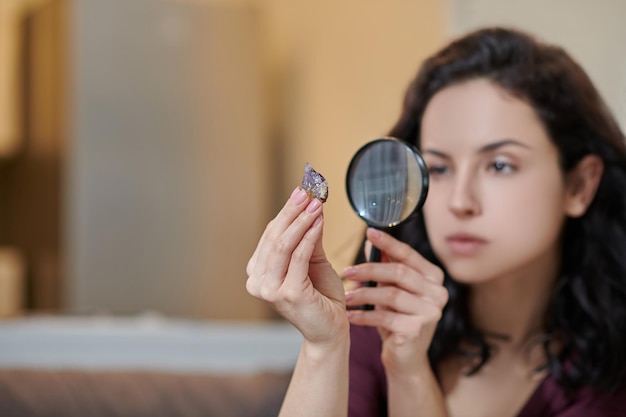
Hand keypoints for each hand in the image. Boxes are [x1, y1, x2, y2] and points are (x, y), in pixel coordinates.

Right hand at [246, 187, 347, 343]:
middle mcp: (257, 282)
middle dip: (292, 212)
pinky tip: (319, 222)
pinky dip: (309, 236)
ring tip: (316, 204)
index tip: (302, 192)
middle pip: (274, 237)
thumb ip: (308, 238)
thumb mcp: (312, 261)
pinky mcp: (288, 294)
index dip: (286, 212)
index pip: (270, 235)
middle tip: (308, 192)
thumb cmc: (321, 297)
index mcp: (258, 273)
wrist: (330, 330)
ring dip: (301, 221)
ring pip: (283, 245)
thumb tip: (310, 206)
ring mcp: (270, 290)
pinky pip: (298, 257)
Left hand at [343, 228, 447, 375]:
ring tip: (345, 297)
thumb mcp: (391, 289)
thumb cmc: (398, 319)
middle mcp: (438, 292)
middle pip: (398, 273)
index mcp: (434, 277)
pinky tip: (350, 315)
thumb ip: (384, 265)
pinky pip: (384, 316)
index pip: (408, 255)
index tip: (369, 232)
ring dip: (363, 295)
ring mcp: (431, 312)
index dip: (388, 243)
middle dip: (368, 270)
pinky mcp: (418, 330)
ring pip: (390, 294)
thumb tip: (369, 240)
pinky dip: (364, 316)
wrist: (405, 358)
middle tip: (346, 271)